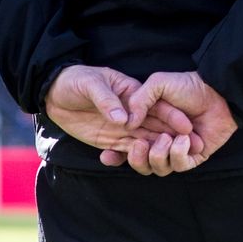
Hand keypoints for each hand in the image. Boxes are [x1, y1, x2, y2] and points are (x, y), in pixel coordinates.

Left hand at [43, 66, 198, 170]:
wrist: (54, 92)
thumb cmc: (76, 79)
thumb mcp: (91, 83)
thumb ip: (106, 100)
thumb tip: (122, 119)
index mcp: (132, 93)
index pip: (157, 106)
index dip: (173, 116)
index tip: (187, 127)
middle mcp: (131, 113)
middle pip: (155, 127)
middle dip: (172, 138)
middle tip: (188, 148)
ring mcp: (121, 128)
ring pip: (143, 141)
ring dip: (155, 151)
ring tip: (165, 159)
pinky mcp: (108, 140)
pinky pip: (122, 151)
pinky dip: (129, 158)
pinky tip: (138, 162)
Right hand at [117, 71, 238, 176]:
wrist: (218, 91)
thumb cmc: (188, 86)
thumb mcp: (157, 84)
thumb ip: (139, 100)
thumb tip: (127, 122)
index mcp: (147, 128)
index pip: (125, 147)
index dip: (114, 156)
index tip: (106, 155)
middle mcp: (158, 141)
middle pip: (139, 163)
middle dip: (135, 158)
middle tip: (139, 144)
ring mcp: (175, 151)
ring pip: (157, 168)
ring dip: (158, 155)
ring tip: (166, 138)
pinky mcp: (192, 157)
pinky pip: (179, 166)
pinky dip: (178, 154)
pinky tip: (184, 140)